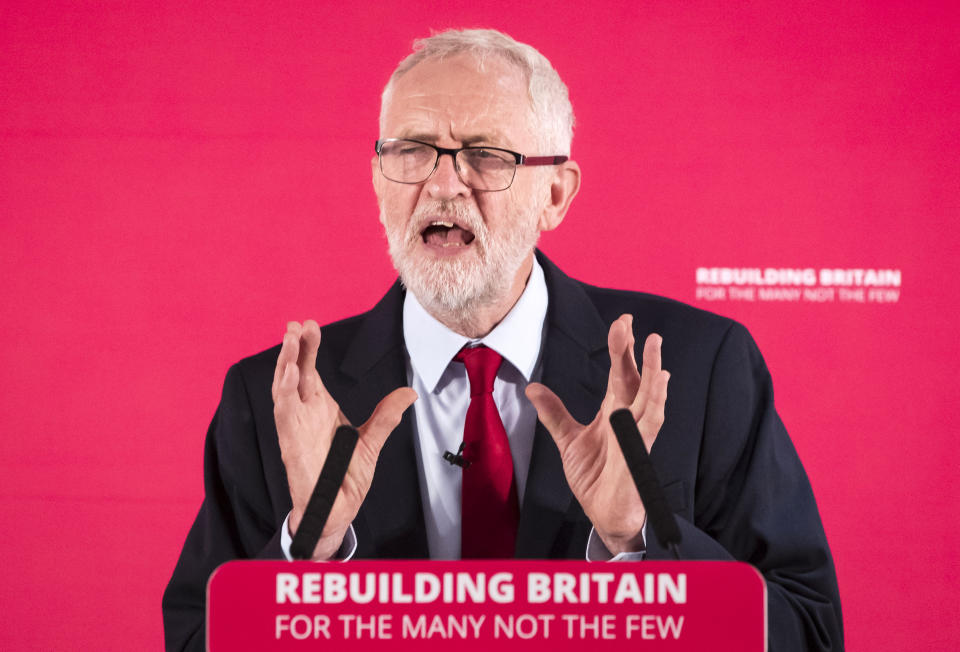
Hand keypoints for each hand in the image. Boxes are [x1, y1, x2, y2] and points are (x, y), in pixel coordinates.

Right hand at [272, 320, 416, 559]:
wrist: (338, 512)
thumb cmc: (346, 479)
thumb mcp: (372, 441)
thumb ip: (387, 416)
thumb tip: (409, 393)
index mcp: (321, 409)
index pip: (311, 370)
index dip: (308, 348)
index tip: (309, 325)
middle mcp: (305, 414)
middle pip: (296, 372)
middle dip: (295, 347)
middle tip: (297, 323)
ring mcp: (295, 427)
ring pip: (284, 387)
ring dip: (285, 362)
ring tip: (289, 338)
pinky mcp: (291, 442)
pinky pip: (284, 413)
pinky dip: (284, 391)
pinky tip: (288, 372)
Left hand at [525, 314, 668, 554]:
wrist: (604, 515)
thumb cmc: (595, 478)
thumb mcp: (568, 440)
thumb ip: (554, 413)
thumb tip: (533, 388)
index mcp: (614, 412)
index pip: (619, 373)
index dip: (621, 348)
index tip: (622, 324)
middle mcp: (629, 418)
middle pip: (634, 377)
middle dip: (633, 350)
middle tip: (628, 322)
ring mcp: (637, 434)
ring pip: (649, 395)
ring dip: (652, 369)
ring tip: (655, 343)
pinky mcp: (639, 452)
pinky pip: (651, 423)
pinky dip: (657, 401)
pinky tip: (661, 381)